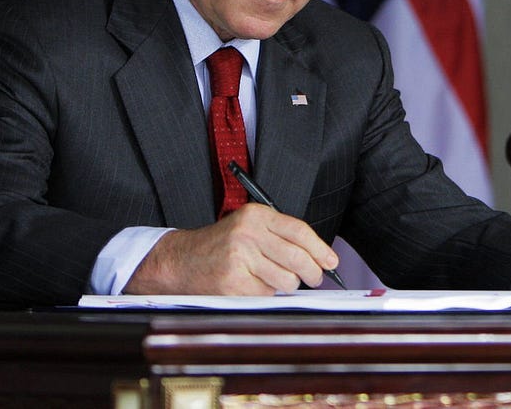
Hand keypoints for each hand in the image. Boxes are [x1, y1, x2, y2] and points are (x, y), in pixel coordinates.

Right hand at [125, 204, 340, 295]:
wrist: (180, 260)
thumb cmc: (220, 245)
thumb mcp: (249, 227)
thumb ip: (280, 236)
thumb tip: (319, 258)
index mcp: (256, 215)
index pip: (299, 231)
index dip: (320, 248)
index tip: (331, 261)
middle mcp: (248, 233)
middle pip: (297, 257)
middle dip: (312, 272)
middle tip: (315, 278)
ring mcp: (239, 258)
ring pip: (286, 280)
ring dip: (285, 285)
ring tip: (271, 279)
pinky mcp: (232, 282)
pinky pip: (266, 294)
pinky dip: (264, 294)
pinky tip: (250, 285)